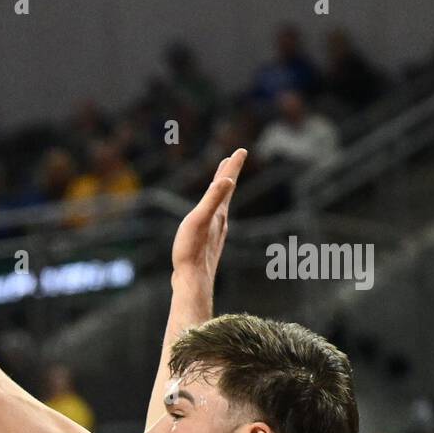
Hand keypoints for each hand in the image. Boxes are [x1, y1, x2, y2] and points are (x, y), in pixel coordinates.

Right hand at [171, 148, 245, 293]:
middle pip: (226, 193)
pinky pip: (213, 220)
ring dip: (222, 192)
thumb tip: (228, 180)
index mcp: (219, 213)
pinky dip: (214, 209)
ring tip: (222, 183)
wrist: (192, 282)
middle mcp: (221, 222)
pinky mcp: (207, 244)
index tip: (241, 150)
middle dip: (228, 175)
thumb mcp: (199, 221)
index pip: (227, 183)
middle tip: (232, 159)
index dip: (232, 166)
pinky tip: (211, 217)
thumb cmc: (192, 251)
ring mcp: (215, 233)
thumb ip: (212, 200)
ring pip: (221, 207)